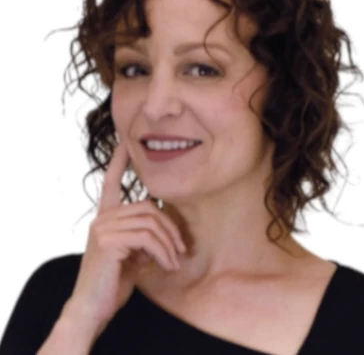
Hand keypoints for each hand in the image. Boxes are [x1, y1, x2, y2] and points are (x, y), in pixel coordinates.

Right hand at [62, 140, 186, 330]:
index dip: (118, 162)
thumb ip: (143, 235)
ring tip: (175, 262)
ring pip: (150, 222)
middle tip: (182, 249)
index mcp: (107, 217)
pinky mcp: (108, 241)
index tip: (124, 143)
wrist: (92, 308)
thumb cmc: (113, 280)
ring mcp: (103, 227)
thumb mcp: (132, 253)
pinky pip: (147, 237)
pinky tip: (167, 266)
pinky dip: (163, 252)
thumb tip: (164, 228)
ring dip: (169, 244)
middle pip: (148, 206)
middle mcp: (103, 218)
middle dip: (171, 228)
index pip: (111, 182)